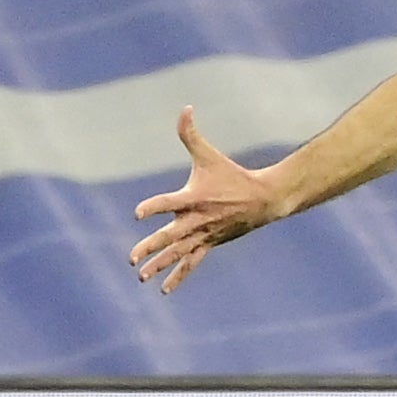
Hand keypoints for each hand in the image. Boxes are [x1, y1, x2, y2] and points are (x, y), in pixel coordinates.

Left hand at [129, 108, 281, 292]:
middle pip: (170, 236)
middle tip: (132, 257)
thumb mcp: (210, 154)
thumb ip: (191, 134)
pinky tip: (164, 289)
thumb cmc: (232, 175)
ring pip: (178, 254)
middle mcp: (196, 220)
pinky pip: (191, 263)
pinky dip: (178, 276)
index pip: (168, 203)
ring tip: (140, 276)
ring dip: (159, 265)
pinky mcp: (209, 244)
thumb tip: (185, 108)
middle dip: (151, 247)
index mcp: (193, 197)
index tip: (138, 214)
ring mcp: (203, 235)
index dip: (153, 207)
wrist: (264, 200)